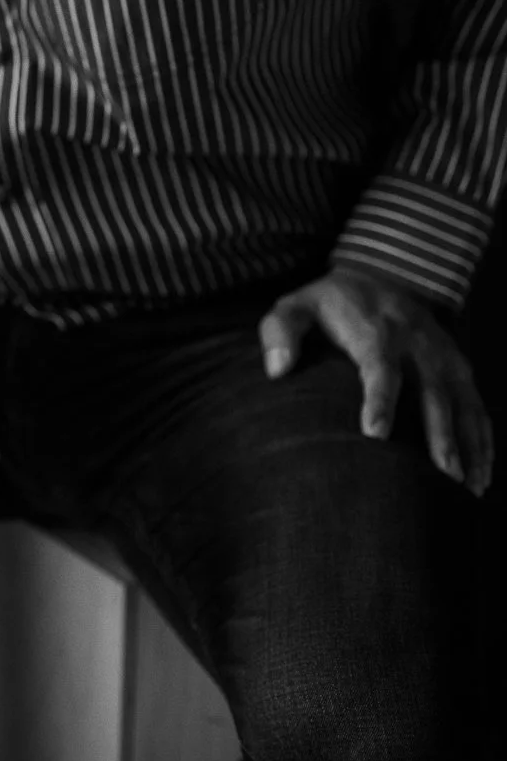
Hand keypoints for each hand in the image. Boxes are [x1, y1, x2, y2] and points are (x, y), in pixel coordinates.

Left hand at [258, 263, 494, 496]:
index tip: (375, 434)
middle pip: (432, 392)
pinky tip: (481, 476)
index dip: (380, 400)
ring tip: (467, 487)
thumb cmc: (332, 303)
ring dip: (469, 444)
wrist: (382, 273)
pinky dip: (483, 441)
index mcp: (375, 332)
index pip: (379, 368)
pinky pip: (477, 406)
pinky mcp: (459, 368)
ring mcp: (443, 358)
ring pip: (463, 403)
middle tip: (443, 474)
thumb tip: (276, 369)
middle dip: (440, 434)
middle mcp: (417, 345)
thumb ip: (280, 331)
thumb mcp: (298, 305)